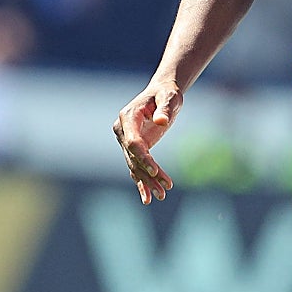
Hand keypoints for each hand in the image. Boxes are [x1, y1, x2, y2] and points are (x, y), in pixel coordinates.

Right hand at [113, 80, 182, 203]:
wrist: (161, 93)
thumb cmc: (166, 93)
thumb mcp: (169, 97)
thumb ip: (165, 108)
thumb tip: (161, 121)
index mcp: (128, 117)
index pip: (133, 142)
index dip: (143, 157)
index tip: (155, 169)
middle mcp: (122, 130)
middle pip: (134, 157)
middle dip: (148, 174)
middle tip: (164, 189)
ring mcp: (125, 140)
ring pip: (135, 166)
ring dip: (148, 181)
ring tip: (161, 195)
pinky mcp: (133, 148)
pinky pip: (136, 167)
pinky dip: (142, 182)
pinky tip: (148, 197)